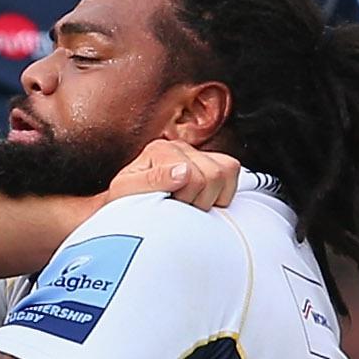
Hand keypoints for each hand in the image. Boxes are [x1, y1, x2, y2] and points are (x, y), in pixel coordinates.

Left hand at [107, 139, 238, 208]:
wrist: (129, 211)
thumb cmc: (126, 202)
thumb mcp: (127, 193)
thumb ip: (152, 180)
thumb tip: (184, 171)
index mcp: (159, 149)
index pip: (193, 177)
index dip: (184, 199)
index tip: (167, 207)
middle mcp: (180, 147)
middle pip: (213, 175)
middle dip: (198, 200)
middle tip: (178, 207)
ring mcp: (197, 154)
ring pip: (227, 172)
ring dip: (210, 197)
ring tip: (189, 204)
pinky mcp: (212, 163)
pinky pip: (232, 173)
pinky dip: (221, 193)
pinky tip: (201, 200)